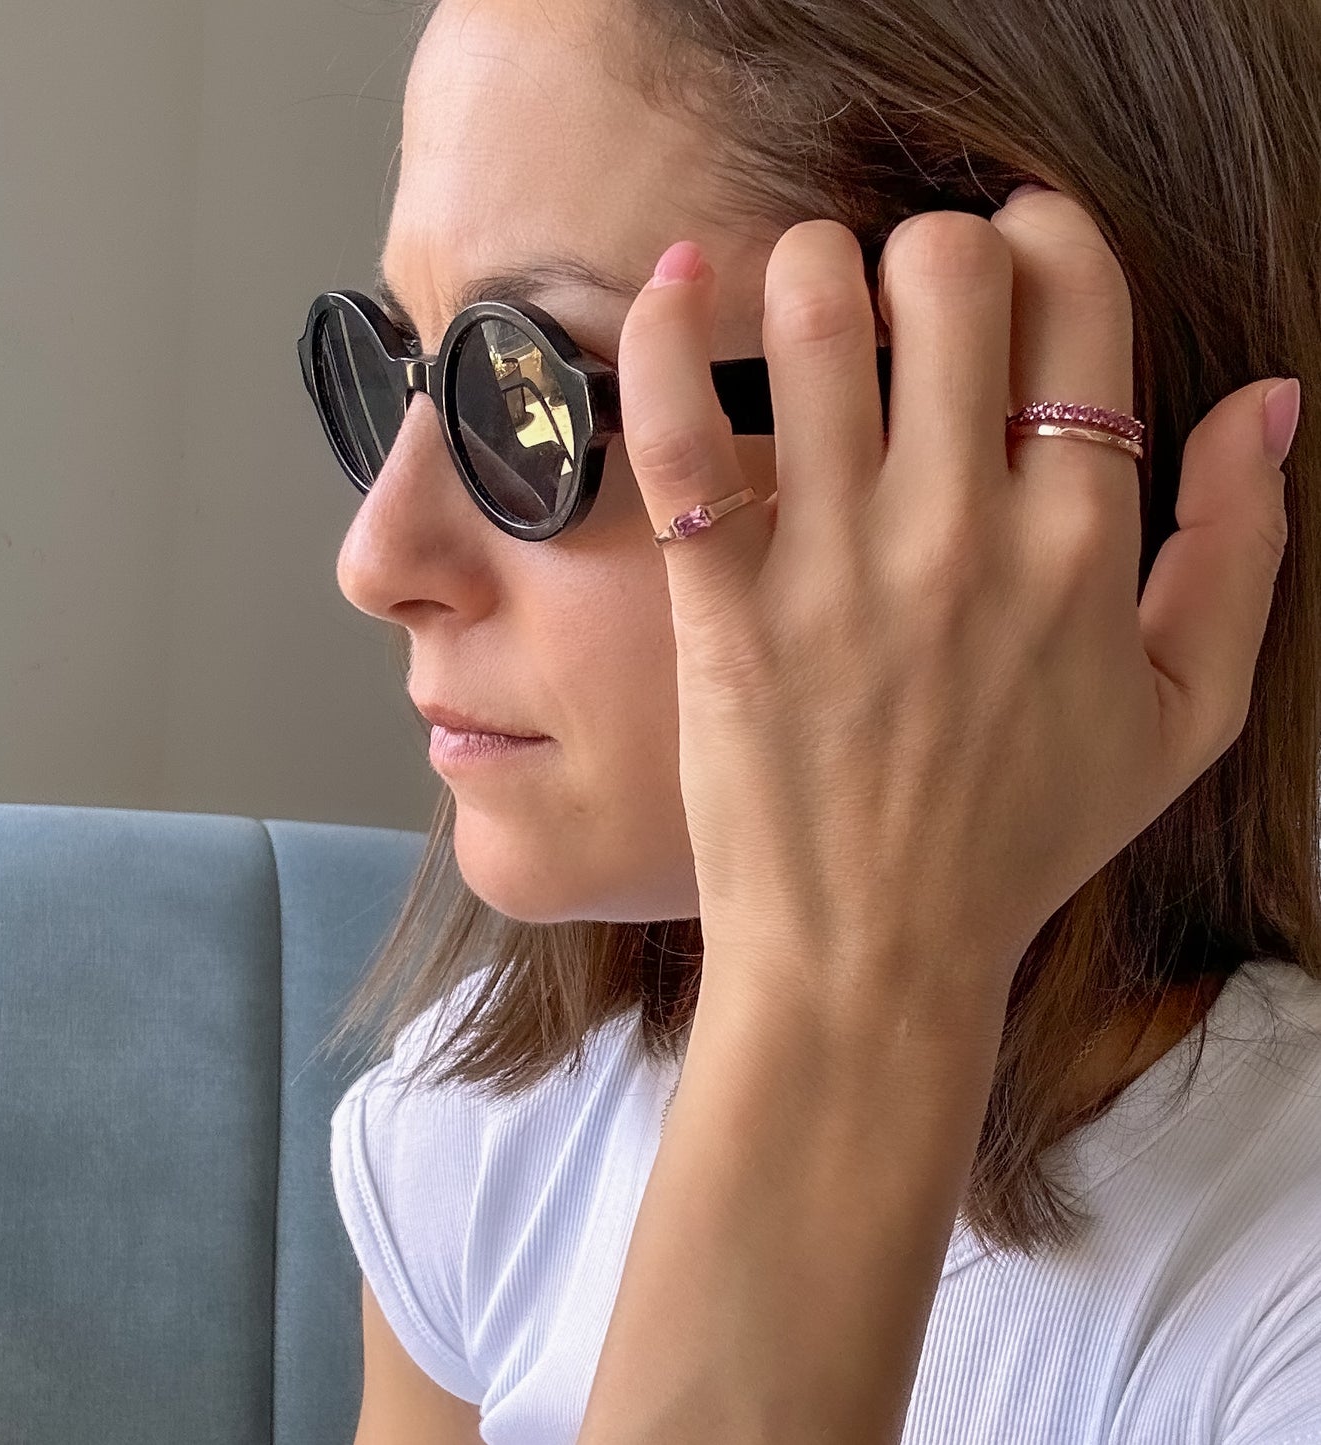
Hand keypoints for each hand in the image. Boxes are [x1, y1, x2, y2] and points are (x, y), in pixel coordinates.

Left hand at [615, 191, 1295, 1018]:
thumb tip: (1268, 400)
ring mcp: (835, 567)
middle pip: (949, 277)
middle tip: (899, 292)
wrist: (874, 957)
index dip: (1043, 233)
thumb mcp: (1183, 718)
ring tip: (800, 295)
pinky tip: (672, 281)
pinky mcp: (725, 607)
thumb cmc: (1020, 843)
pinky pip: (679, 432)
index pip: (1078, 301)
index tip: (1011, 250)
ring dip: (805, 266)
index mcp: (1083, 544)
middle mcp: (963, 534)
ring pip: (814, 319)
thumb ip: (1241, 551)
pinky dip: (661, 334)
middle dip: (926, 244)